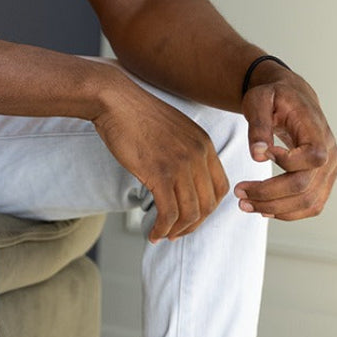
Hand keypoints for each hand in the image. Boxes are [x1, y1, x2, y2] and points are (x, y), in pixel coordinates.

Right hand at [92, 78, 228, 242]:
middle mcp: (198, 155)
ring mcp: (181, 165)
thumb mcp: (174, 131)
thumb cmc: (137, 116)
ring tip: (163, 235)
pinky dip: (162, 228)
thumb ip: (185, 153)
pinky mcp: (160, 174)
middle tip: (176, 232)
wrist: (115, 101)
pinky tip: (152, 232)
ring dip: (177, 230)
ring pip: (190, 213)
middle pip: (209, 204)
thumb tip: (181, 181)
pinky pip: (169, 213)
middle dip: (193, 225)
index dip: (208, 209)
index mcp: (204, 144)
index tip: (192, 217)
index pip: (221, 187)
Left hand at [235, 66, 336, 220]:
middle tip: (238, 194)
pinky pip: (310, 207)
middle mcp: (331, 153)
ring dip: (274, 209)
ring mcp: (329, 171)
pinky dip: (287, 213)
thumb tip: (258, 154)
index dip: (285, 162)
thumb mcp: (259, 100)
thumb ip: (258, 124)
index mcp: (318, 130)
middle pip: (305, 187)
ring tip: (245, 204)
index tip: (259, 154)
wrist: (291, 99)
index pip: (313, 157)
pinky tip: (263, 208)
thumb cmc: (274, 97)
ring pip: (307, 203)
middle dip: (268, 195)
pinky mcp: (323, 183)